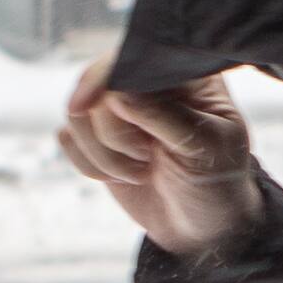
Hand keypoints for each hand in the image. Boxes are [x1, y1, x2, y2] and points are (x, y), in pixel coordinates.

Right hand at [58, 55, 264, 259]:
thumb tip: (118, 92)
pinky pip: (67, 137)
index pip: (133, 58)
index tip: (86, 104)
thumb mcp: (204, 148)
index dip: (105, 77)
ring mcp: (118, 106)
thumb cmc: (215, 181)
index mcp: (183, 73)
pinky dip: (90, 164)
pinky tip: (124, 177)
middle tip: (147, 159)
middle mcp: (146, 81)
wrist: (200, 224)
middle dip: (114, 134)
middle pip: (97, 85)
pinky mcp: (96, 134)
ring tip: (141, 172)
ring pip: (77, 113)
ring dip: (103, 154)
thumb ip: (164, 116)